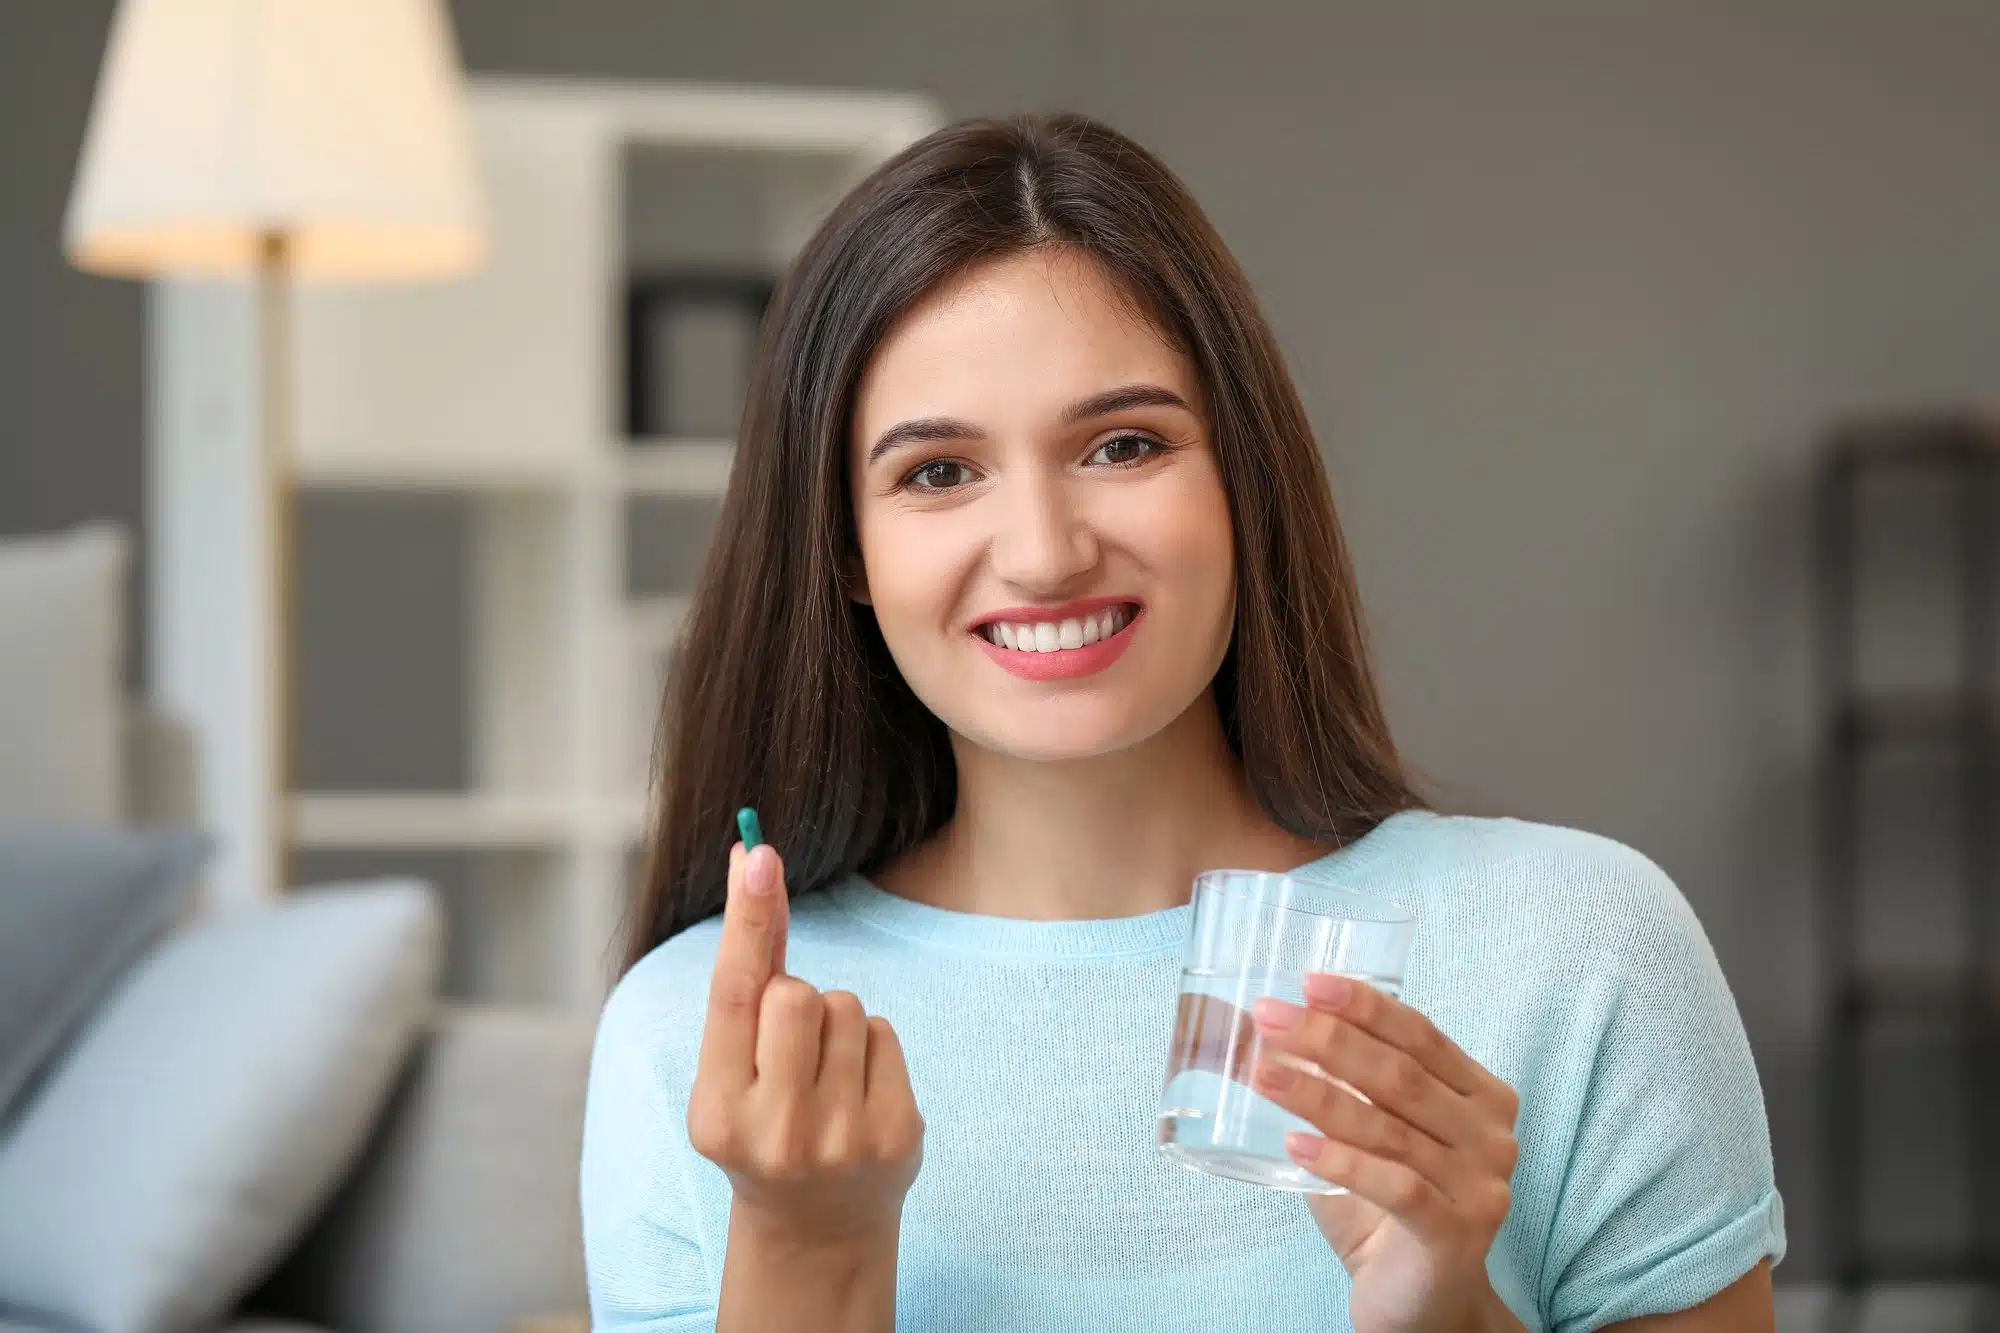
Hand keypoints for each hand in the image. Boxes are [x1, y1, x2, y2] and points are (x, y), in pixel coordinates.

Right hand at [687, 840, 924, 1249]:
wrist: (815, 1228)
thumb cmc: (763, 1124)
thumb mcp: (732, 1073)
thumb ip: (742, 983)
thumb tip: (751, 858)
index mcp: (717, 1114)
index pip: (734, 995)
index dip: (747, 918)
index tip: (758, 853)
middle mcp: (776, 1131)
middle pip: (796, 993)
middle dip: (794, 999)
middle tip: (789, 1054)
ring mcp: (840, 1138)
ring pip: (845, 1006)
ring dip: (834, 1023)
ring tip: (823, 1077)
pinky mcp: (895, 1135)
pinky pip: (885, 1032)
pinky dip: (870, 1048)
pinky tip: (857, 1093)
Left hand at [1250, 975, 1522, 1332]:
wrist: (1421, 1305)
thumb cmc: (1387, 1209)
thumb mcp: (1367, 1138)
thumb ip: (1338, 1089)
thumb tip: (1262, 1035)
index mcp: (1482, 1097)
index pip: (1422, 1036)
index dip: (1366, 1007)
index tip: (1309, 984)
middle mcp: (1493, 1136)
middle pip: (1402, 1075)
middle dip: (1329, 1040)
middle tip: (1269, 1018)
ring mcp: (1482, 1186)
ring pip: (1390, 1128)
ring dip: (1319, 1096)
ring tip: (1263, 1073)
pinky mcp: (1456, 1233)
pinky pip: (1396, 1186)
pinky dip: (1341, 1162)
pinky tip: (1294, 1145)